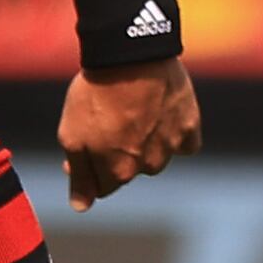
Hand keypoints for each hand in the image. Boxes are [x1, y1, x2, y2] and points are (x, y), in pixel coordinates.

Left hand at [57, 64, 199, 210]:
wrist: (130, 55)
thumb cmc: (95, 93)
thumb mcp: (72, 135)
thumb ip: (79, 175)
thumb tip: (82, 207)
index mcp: (117, 172)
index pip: (103, 186)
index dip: (90, 166)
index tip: (86, 142)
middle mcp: (147, 166)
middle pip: (130, 170)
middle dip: (118, 154)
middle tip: (109, 120)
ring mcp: (171, 147)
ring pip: (157, 156)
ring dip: (146, 143)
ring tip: (134, 111)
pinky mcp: (190, 126)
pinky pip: (185, 142)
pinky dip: (175, 134)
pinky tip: (162, 115)